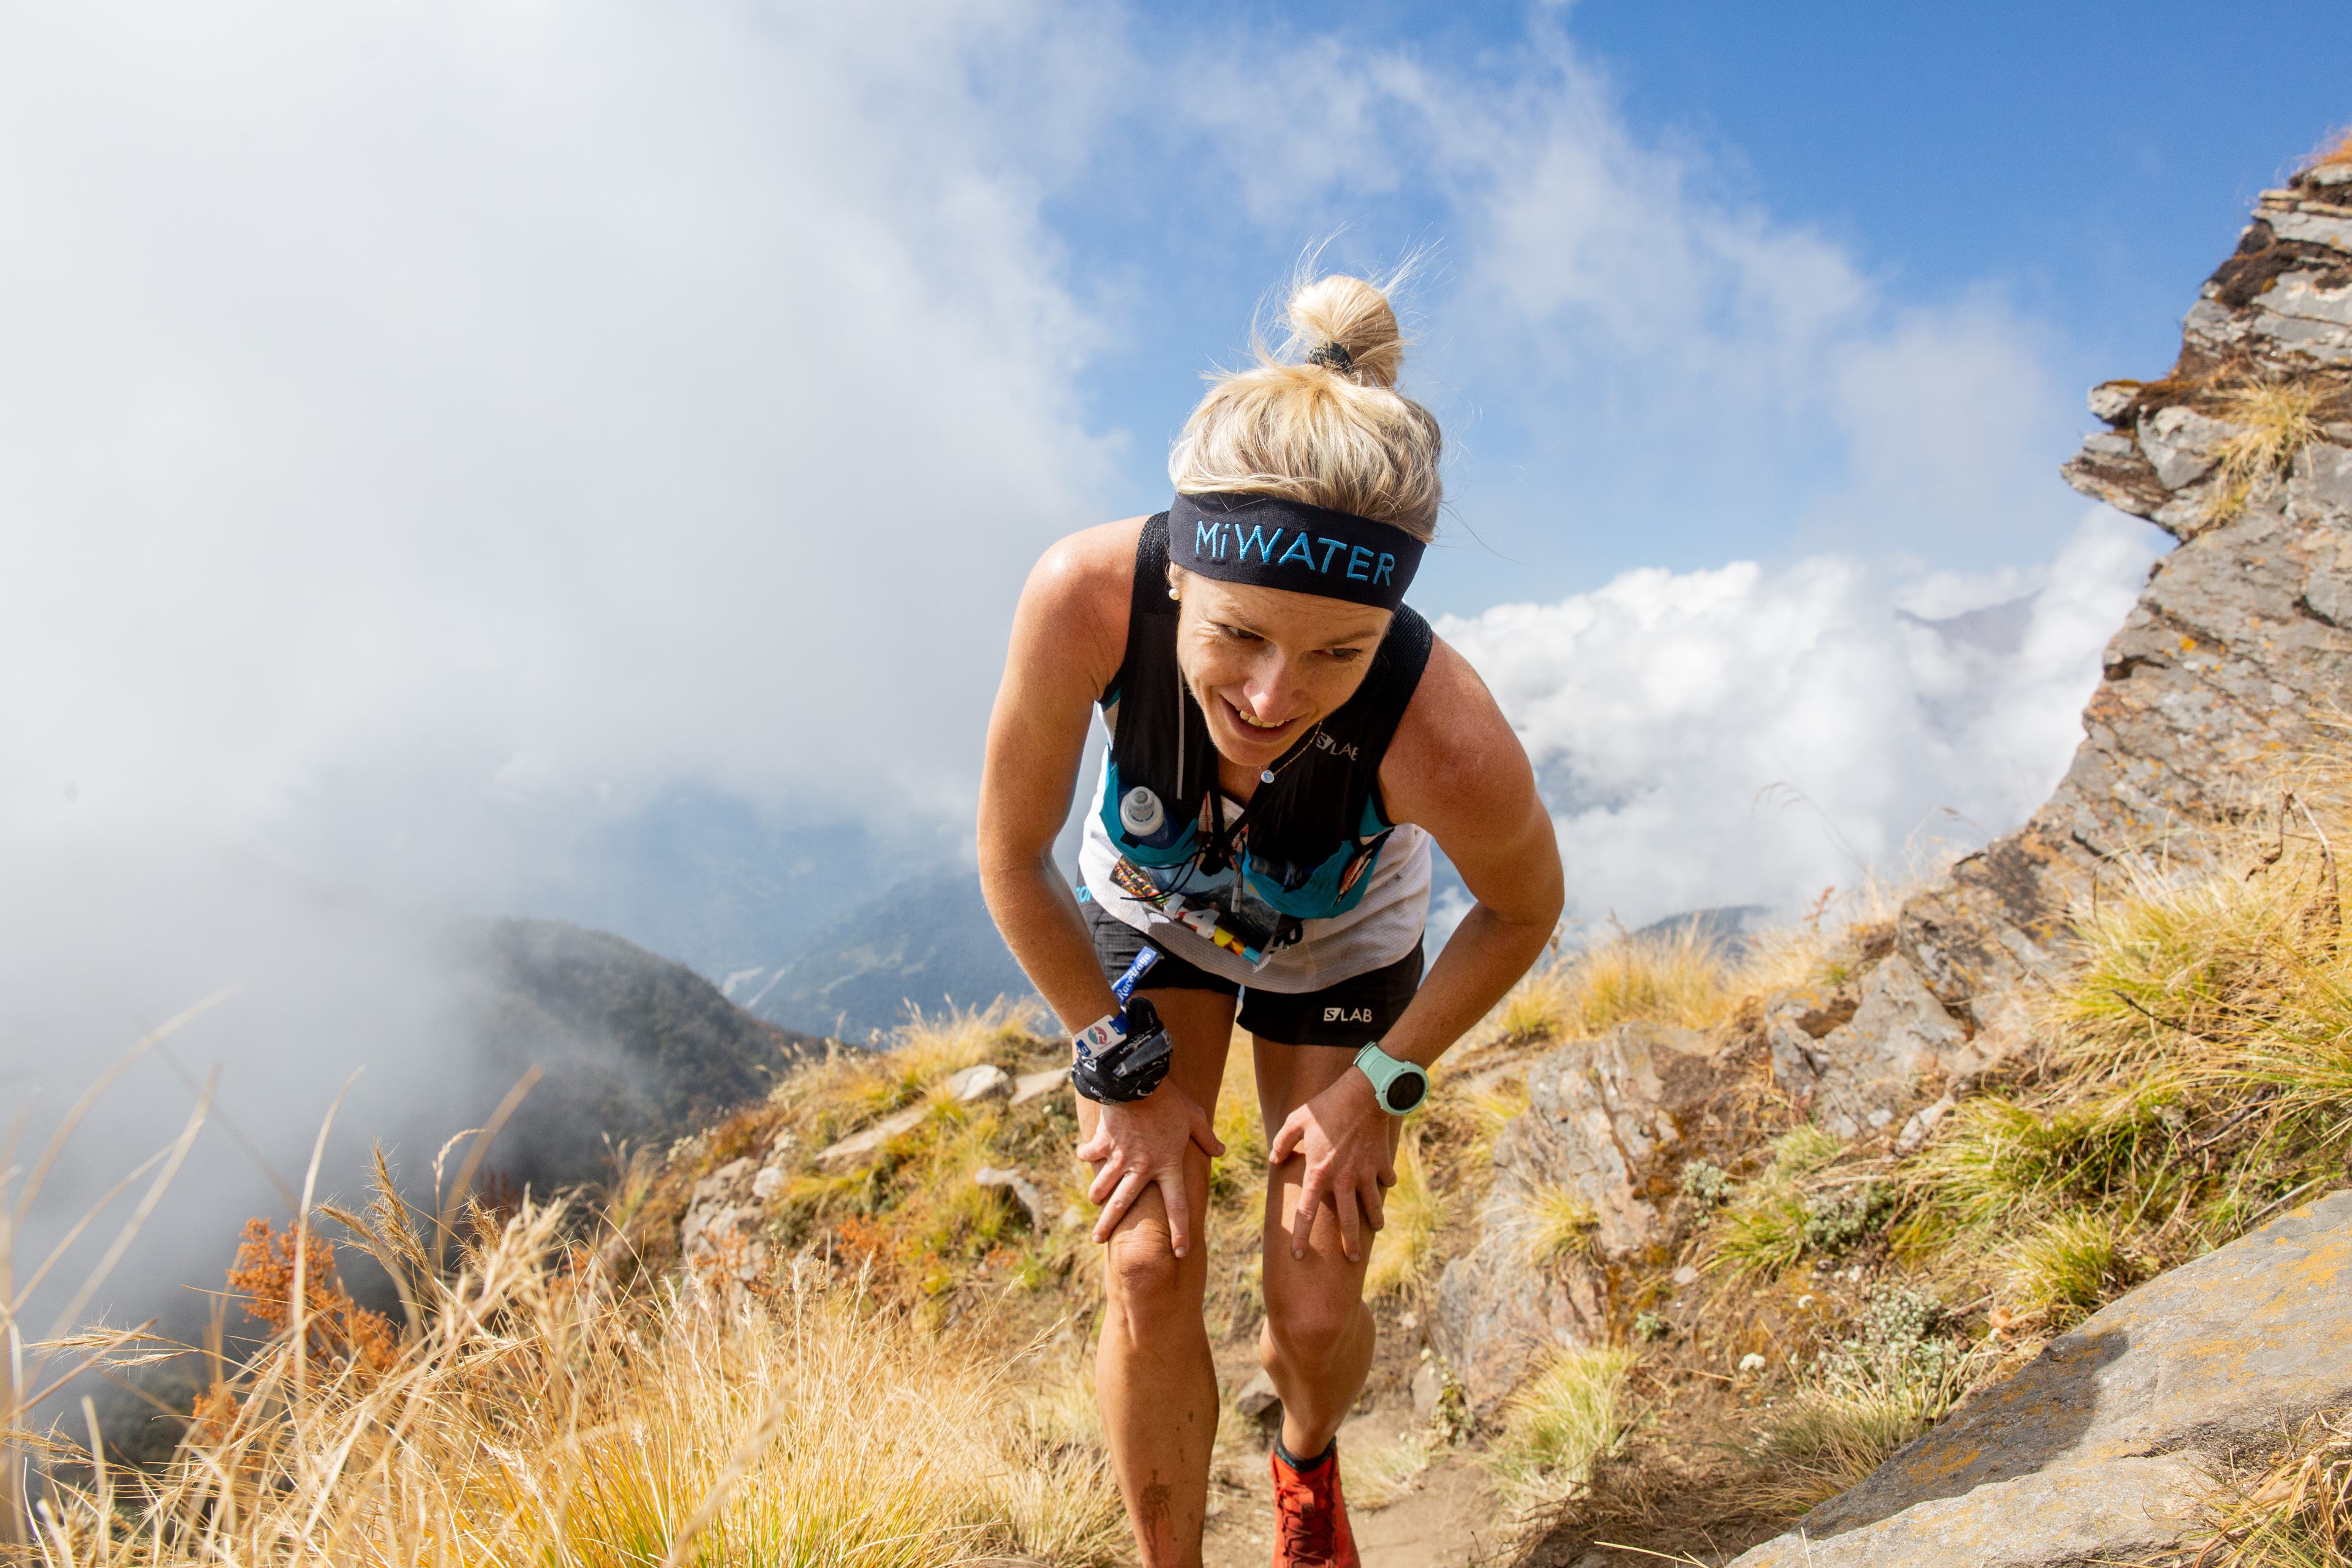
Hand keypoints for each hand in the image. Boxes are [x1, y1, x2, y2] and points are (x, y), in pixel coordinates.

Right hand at [1075, 1087, 1223, 1256]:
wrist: (1138, 1082)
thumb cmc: (1170, 1101)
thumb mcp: (1195, 1118)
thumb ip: (1207, 1138)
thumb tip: (1221, 1150)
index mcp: (1168, 1166)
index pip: (1177, 1207)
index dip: (1179, 1232)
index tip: (1179, 1252)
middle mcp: (1142, 1169)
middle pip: (1122, 1205)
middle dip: (1108, 1225)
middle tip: (1097, 1240)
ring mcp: (1119, 1158)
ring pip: (1101, 1186)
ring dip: (1095, 1195)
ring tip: (1093, 1201)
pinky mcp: (1103, 1144)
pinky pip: (1090, 1154)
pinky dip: (1086, 1154)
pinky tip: (1084, 1153)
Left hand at [1268, 1069, 1394, 1263]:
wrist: (1363, 1094)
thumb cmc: (1326, 1107)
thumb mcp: (1296, 1121)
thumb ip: (1282, 1142)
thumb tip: (1274, 1159)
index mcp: (1319, 1173)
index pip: (1306, 1213)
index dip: (1301, 1236)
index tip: (1298, 1256)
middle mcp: (1344, 1180)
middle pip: (1348, 1221)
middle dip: (1350, 1243)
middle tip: (1352, 1259)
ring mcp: (1366, 1173)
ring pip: (1373, 1205)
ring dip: (1375, 1219)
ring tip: (1377, 1227)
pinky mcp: (1382, 1162)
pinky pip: (1386, 1180)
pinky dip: (1386, 1184)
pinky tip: (1385, 1185)